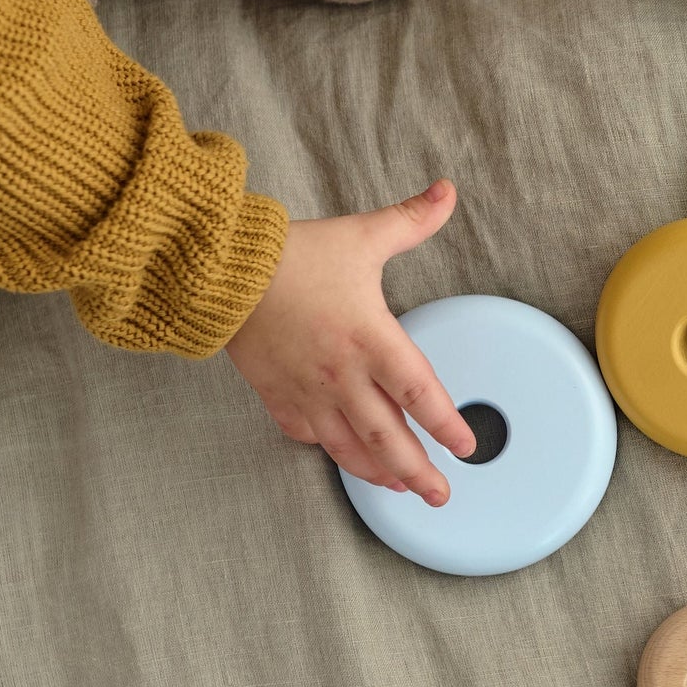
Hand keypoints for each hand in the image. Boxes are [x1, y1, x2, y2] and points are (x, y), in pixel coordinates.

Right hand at [225, 180, 475, 504]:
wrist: (220, 271)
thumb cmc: (294, 254)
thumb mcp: (361, 234)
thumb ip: (411, 220)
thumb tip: (448, 192)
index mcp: (370, 338)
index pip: (418, 392)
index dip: (445, 424)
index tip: (466, 447)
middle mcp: (342, 374)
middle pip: (387, 436)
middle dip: (417, 471)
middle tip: (441, 494)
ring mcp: (308, 391)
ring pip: (349, 446)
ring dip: (378, 471)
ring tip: (401, 489)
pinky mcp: (278, 396)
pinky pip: (308, 434)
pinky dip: (329, 449)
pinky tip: (343, 456)